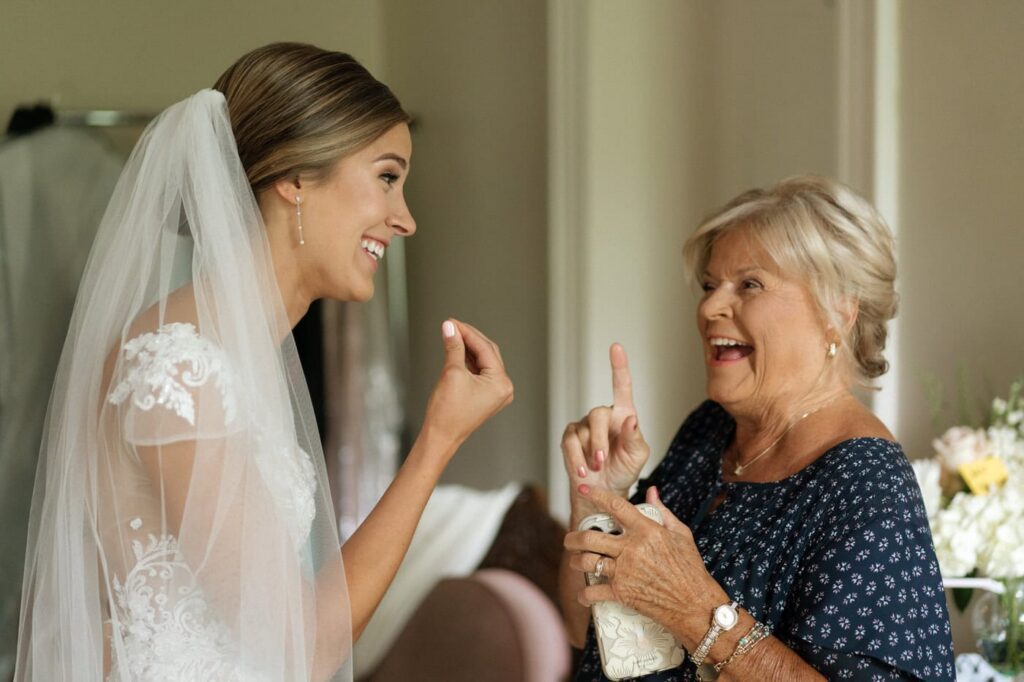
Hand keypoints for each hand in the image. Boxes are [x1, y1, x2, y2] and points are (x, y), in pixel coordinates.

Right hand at [422, 319, 513, 452]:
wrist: (440, 437)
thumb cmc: (447, 413)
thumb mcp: (451, 373)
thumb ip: (453, 347)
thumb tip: (450, 328)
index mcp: (501, 383)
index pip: (485, 348)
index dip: (467, 332)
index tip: (452, 322)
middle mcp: (502, 388)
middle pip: (487, 352)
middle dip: (468, 338)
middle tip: (451, 326)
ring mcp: (494, 393)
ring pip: (482, 361)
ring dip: (467, 348)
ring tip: (451, 335)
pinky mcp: (485, 396)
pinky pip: (478, 371)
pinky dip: (467, 360)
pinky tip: (456, 350)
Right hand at [561, 344, 648, 509]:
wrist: (605, 490)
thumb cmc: (624, 469)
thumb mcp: (637, 455)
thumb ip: (635, 437)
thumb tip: (631, 419)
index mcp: (624, 414)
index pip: (621, 386)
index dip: (618, 366)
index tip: (616, 347)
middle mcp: (603, 416)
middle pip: (597, 414)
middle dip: (598, 440)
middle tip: (601, 460)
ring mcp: (584, 426)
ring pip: (582, 431)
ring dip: (589, 453)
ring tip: (595, 468)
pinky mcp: (570, 438)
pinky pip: (569, 443)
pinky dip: (575, 458)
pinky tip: (583, 471)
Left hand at [563, 485, 726, 648]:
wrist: (695, 604)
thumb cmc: (690, 570)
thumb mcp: (682, 535)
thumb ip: (663, 512)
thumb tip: (651, 492)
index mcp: (646, 531)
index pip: (616, 506)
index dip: (596, 495)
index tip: (583, 489)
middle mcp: (632, 548)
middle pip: (591, 537)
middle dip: (573, 537)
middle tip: (569, 539)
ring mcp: (625, 571)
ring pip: (588, 561)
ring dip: (577, 561)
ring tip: (576, 561)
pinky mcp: (622, 593)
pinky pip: (594, 591)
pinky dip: (585, 594)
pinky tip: (584, 594)